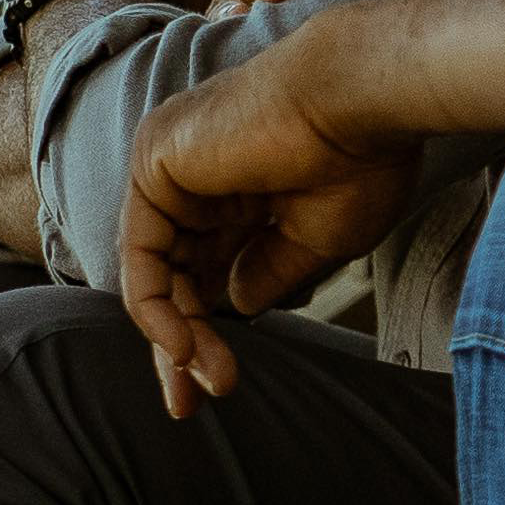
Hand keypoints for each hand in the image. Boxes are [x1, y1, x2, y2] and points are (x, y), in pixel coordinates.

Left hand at [118, 27, 419, 418]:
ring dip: (176, 337)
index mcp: (235, 191)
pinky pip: (141, 255)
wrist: (363, 102)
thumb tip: (232, 305)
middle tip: (194, 402)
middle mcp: (195, 177)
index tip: (218, 385)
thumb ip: (267, 273)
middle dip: (181, 344)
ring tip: (213, 380)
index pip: (200, 271)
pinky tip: (183, 345)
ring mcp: (170, 167)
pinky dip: (155, 307)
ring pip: (155, 273)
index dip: (204, 330)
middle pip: (171, 276)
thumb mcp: (313, 241)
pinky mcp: (155, 164)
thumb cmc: (359, 160)